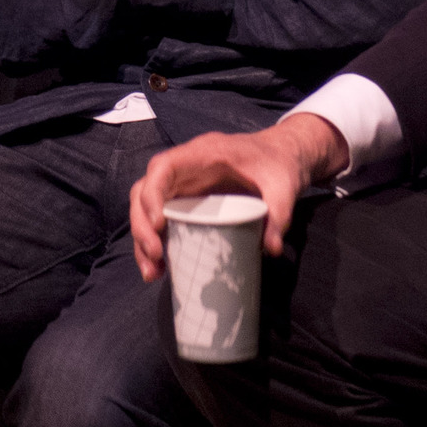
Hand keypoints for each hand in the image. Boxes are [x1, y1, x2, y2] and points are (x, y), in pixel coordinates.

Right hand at [128, 112, 349, 279]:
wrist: (282, 156)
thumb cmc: (278, 163)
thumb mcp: (284, 184)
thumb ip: (279, 212)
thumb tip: (271, 249)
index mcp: (204, 153)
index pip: (163, 167)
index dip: (152, 194)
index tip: (158, 224)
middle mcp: (186, 168)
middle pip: (145, 190)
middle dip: (142, 225)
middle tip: (155, 257)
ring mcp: (184, 185)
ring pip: (147, 207)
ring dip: (144, 240)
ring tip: (153, 272)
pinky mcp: (188, 201)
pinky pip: (162, 218)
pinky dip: (157, 242)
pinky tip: (162, 268)